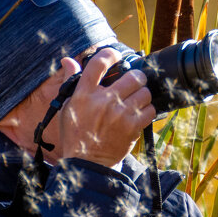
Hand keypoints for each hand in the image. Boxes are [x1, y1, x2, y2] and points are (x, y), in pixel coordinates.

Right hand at [42, 48, 155, 167]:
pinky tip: (139, 114)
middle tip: (134, 82)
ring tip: (136, 101)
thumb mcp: (67, 106)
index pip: (99, 63)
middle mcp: (104, 101)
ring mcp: (120, 114)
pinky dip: (147, 111)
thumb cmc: (75, 134)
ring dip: (143, 95)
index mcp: (84, 94)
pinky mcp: (132, 127)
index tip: (115, 55)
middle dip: (136, 77)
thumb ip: (71, 81)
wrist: (86, 163)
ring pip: (145, 92)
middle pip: (133, 76)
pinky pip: (150, 110)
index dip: (110, 54)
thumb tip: (68, 60)